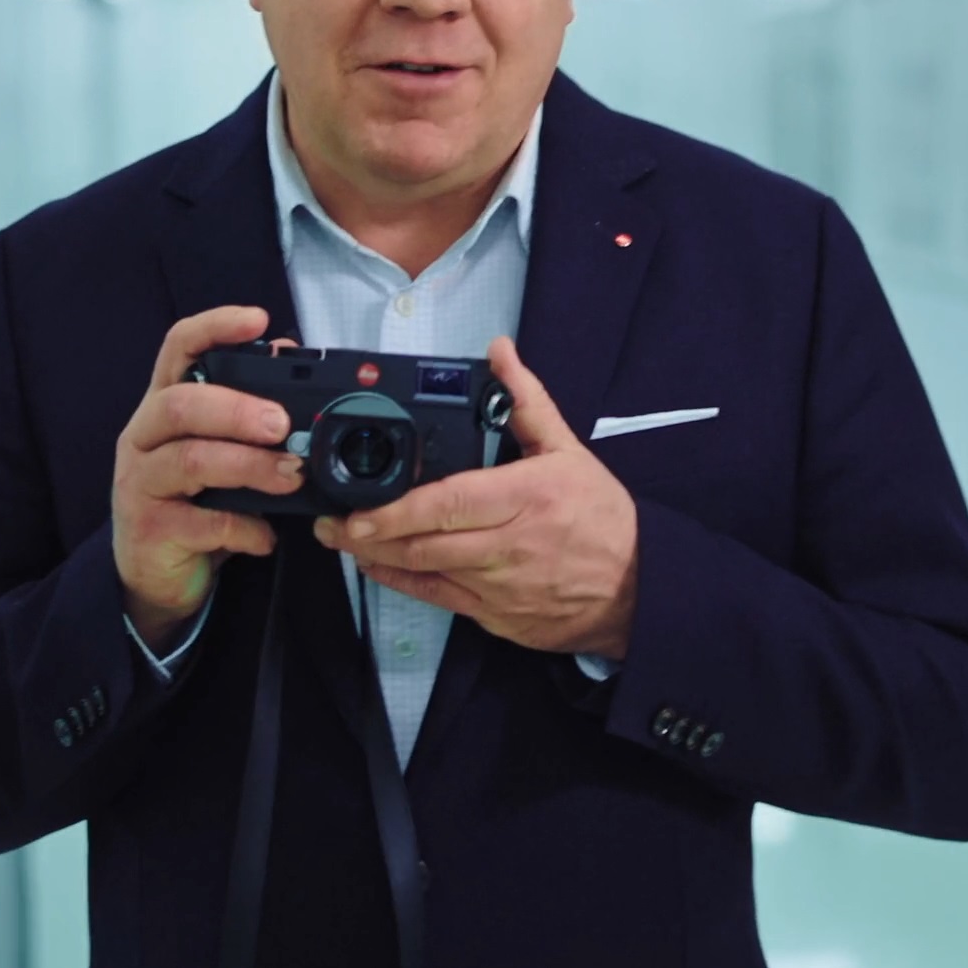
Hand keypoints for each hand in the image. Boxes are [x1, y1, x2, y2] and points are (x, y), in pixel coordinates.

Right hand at [113, 307, 303, 652]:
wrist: (153, 574)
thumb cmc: (193, 500)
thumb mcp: (219, 448)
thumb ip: (247, 406)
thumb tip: (288, 351)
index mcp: (163, 405)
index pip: (177, 348)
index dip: (214, 327)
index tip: (257, 319)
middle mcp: (143, 437)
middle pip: (181, 404)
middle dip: (238, 409)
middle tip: (282, 424)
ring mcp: (140, 482)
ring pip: (190, 460)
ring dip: (249, 465)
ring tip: (291, 475)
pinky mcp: (149, 528)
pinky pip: (200, 522)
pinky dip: (243, 527)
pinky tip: (266, 536)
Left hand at [314, 337, 637, 660]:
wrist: (636, 588)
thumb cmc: (601, 517)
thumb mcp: (569, 451)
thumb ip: (526, 401)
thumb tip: (499, 352)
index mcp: (528, 497)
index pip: (454, 502)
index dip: (400, 509)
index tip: (361, 505)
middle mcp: (512, 545)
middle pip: (429, 542)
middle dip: (372, 534)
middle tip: (331, 521)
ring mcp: (501, 586)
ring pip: (427, 573)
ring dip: (378, 558)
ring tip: (343, 539)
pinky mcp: (496, 615)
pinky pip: (440, 599)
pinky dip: (403, 583)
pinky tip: (377, 567)